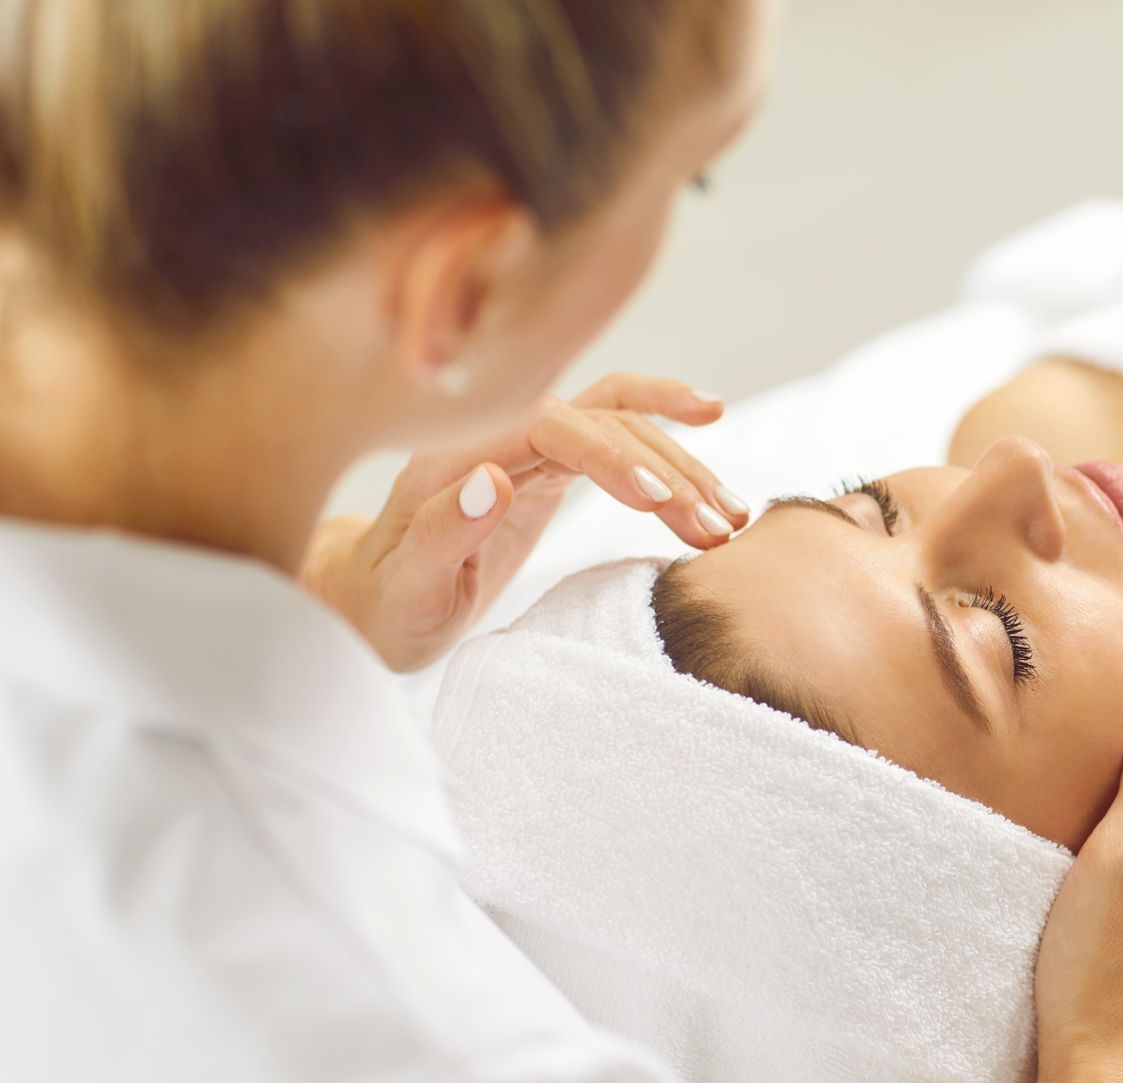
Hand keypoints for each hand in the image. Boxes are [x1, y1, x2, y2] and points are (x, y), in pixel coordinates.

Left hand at [303, 374, 747, 671]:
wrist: (374, 600)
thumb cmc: (385, 602)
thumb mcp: (406, 587)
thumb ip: (443, 532)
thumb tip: (495, 479)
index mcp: (460, 453)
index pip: (550, 426)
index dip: (610, 455)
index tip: (656, 501)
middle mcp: (499, 432)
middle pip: (601, 422)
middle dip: (667, 471)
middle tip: (716, 529)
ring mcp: (531, 444)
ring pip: (622, 427)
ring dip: (683, 467)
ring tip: (732, 520)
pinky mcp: (553, 464)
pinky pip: (619, 434)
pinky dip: (668, 436)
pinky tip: (711, 426)